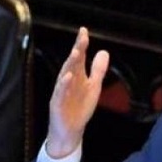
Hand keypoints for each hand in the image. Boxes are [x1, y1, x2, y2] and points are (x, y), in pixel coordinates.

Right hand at [47, 27, 108, 157]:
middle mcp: (68, 81)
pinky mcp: (57, 104)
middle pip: (72, 63)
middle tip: (82, 38)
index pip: (79, 58)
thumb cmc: (79, 108)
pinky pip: (60, 93)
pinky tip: (68, 77)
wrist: (70, 131)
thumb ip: (98, 70)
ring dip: (70, 64)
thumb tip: (104, 51)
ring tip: (77, 52)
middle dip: (77, 50)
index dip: (81, 45)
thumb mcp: (93, 87)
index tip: (84, 31)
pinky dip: (63, 85)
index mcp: (77, 76)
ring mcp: (61, 92)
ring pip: (65, 75)